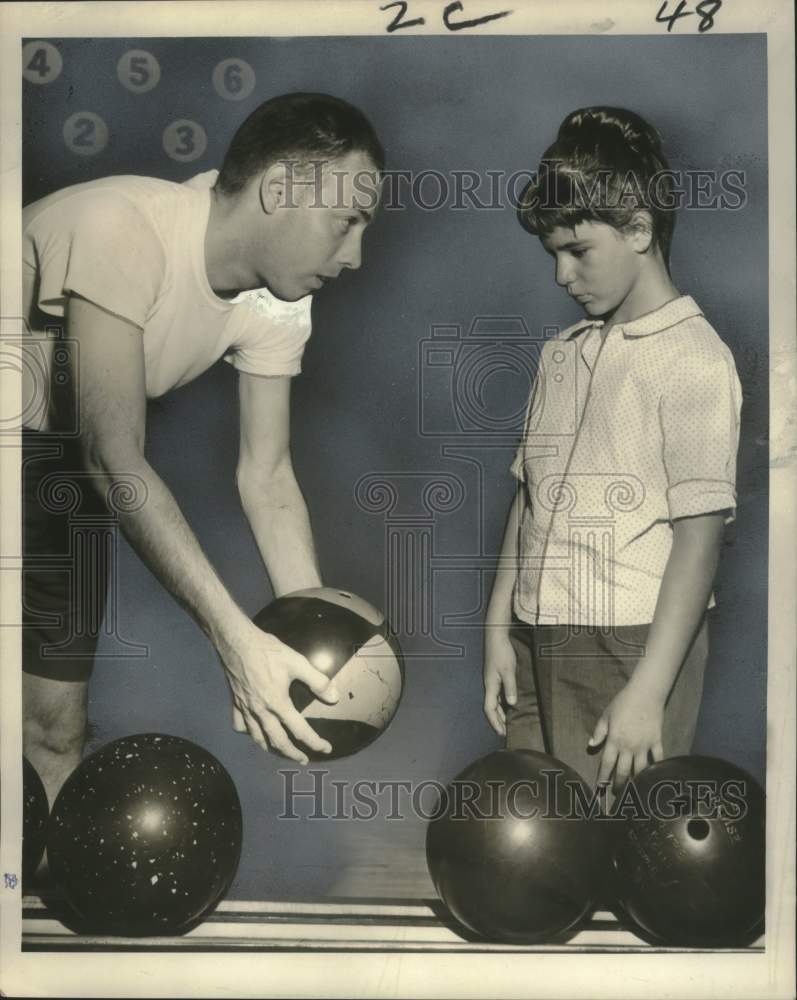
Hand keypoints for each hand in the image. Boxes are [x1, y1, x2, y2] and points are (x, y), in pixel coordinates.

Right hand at [217, 621, 339, 763]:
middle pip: (278, 742)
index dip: (315, 742)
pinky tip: (254, 731)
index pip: (300, 730)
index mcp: (278, 704)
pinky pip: (240, 725)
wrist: (237, 642)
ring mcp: (246, 708)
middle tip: (303, 760)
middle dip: (292, 754)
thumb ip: (318, 681)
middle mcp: (261, 711)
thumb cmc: (268, 651)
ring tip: (280, 752)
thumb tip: (334, 698)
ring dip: (270, 748)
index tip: (326, 748)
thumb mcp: (297, 662)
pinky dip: (248, 732)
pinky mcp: (236, 702)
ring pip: (257, 737)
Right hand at [482, 630, 517, 736]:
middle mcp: (489, 685)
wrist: (496, 637)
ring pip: (494, 701)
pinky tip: (508, 704)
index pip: (490, 709)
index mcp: (490, 685)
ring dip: (499, 713)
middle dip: (497, 720)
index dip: (495, 722)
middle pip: (491, 707)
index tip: (502, 733)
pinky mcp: (495, 676)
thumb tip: (512, 704)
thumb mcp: (508, 670)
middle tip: (505, 732)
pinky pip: (497, 694)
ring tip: (508, 722)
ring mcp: (491, 680)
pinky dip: (501, 703)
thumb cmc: (502, 652)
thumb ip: (510, 687)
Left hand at [589, 681, 664, 791]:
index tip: (600, 788)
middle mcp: (629, 747)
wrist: (645, 695)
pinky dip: (657, 768)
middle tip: (617, 793)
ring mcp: (644, 746)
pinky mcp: (656, 742)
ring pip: (640, 770)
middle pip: (623, 771)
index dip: (603, 777)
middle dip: (619, 784)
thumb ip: (599, 732)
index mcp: (614, 741)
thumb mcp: (606, 716)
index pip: (607, 764)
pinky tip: (656, 776)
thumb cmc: (622, 703)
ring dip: (636, 781)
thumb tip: (591, 745)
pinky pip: (657, 759)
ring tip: (634, 790)